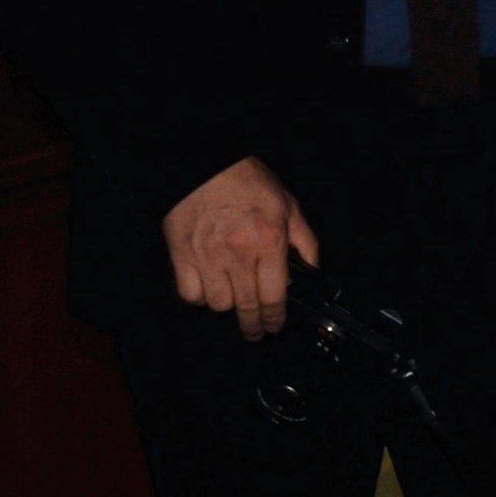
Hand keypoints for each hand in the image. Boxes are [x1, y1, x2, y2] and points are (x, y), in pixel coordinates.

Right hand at [164, 156, 320, 339]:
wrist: (204, 164)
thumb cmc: (248, 182)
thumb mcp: (289, 206)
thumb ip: (305, 241)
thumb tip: (314, 270)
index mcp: (268, 242)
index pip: (274, 297)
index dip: (276, 319)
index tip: (275, 327)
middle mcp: (238, 254)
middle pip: (247, 307)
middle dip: (254, 326)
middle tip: (256, 331)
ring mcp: (207, 256)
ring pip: (218, 304)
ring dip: (227, 307)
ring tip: (233, 301)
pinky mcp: (181, 254)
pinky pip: (189, 293)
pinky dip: (199, 297)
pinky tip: (208, 290)